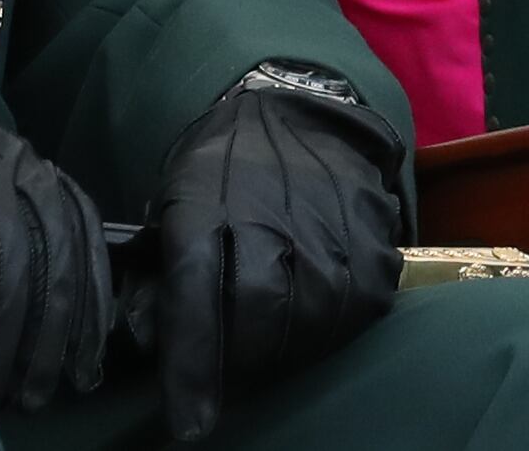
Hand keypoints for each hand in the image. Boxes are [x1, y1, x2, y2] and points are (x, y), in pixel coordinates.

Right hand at [0, 44, 113, 409]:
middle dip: (55, 329)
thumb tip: (37, 315)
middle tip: (41, 389)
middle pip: (55, 249)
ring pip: (13, 258)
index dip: (91, 297)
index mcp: (18, 159)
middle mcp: (5, 153)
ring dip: (9, 334)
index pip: (79, 228)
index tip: (87, 358)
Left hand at [148, 61, 405, 438]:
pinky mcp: (375, 235)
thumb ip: (160, 278)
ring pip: (314, 322)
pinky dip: (333, 326)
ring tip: (273, 341)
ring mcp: (330, 221)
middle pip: (259, 318)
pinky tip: (314, 312)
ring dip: (289, 350)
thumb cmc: (221, 174)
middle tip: (233, 374)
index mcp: (203, 205)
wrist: (297, 110)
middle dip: (243, 365)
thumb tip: (154, 350)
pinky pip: (358, 309)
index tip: (190, 426)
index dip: (192, 368)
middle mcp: (269, 212)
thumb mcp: (171, 206)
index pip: (194, 296)